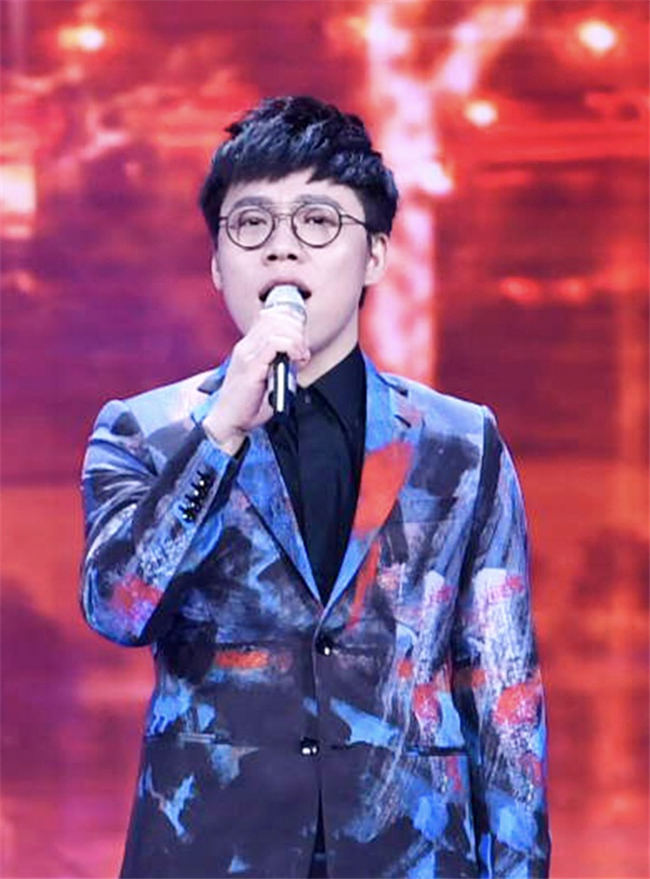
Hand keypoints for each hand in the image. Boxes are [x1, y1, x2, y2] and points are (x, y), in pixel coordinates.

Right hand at [202, 308, 309, 454]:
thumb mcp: (270, 378)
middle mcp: (245, 347)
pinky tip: (296, 359)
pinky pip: (274, 344)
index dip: (291, 324)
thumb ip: (282, 364)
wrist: (228, 422)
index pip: (269, 318)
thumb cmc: (248, 405)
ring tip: (301, 356)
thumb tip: (300, 354)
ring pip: (276, 328)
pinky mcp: (251, 367)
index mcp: (248, 347)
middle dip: (296, 330)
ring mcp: (246, 355)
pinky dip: (291, 347)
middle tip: (304, 350)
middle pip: (275, 319)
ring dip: (296, 339)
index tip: (302, 342)